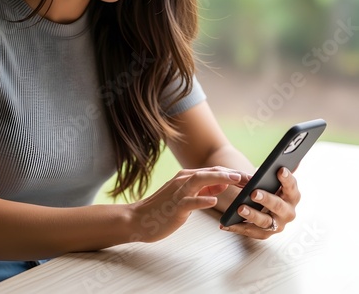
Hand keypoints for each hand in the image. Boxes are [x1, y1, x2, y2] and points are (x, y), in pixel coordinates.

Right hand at [129, 166, 250, 242]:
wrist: (138, 219)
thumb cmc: (163, 209)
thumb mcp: (185, 196)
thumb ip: (203, 189)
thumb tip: (222, 185)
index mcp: (186, 177)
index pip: (214, 171)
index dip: (233, 173)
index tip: (251, 177)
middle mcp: (182, 180)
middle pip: (210, 172)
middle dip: (232, 174)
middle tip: (251, 177)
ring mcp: (178, 192)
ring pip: (200, 180)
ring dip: (220, 179)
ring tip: (237, 181)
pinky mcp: (174, 207)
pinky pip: (190, 201)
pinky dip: (202, 199)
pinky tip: (214, 201)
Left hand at [220, 167, 299, 238]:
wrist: (261, 206)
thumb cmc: (267, 189)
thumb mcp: (271, 179)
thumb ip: (278, 172)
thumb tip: (288, 161)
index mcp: (292, 197)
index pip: (292, 187)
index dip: (287, 179)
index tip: (279, 170)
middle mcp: (288, 213)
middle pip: (279, 206)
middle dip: (267, 199)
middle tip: (254, 193)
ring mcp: (277, 225)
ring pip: (265, 222)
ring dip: (252, 215)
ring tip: (240, 208)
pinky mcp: (264, 233)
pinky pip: (250, 231)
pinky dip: (237, 227)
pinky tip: (225, 223)